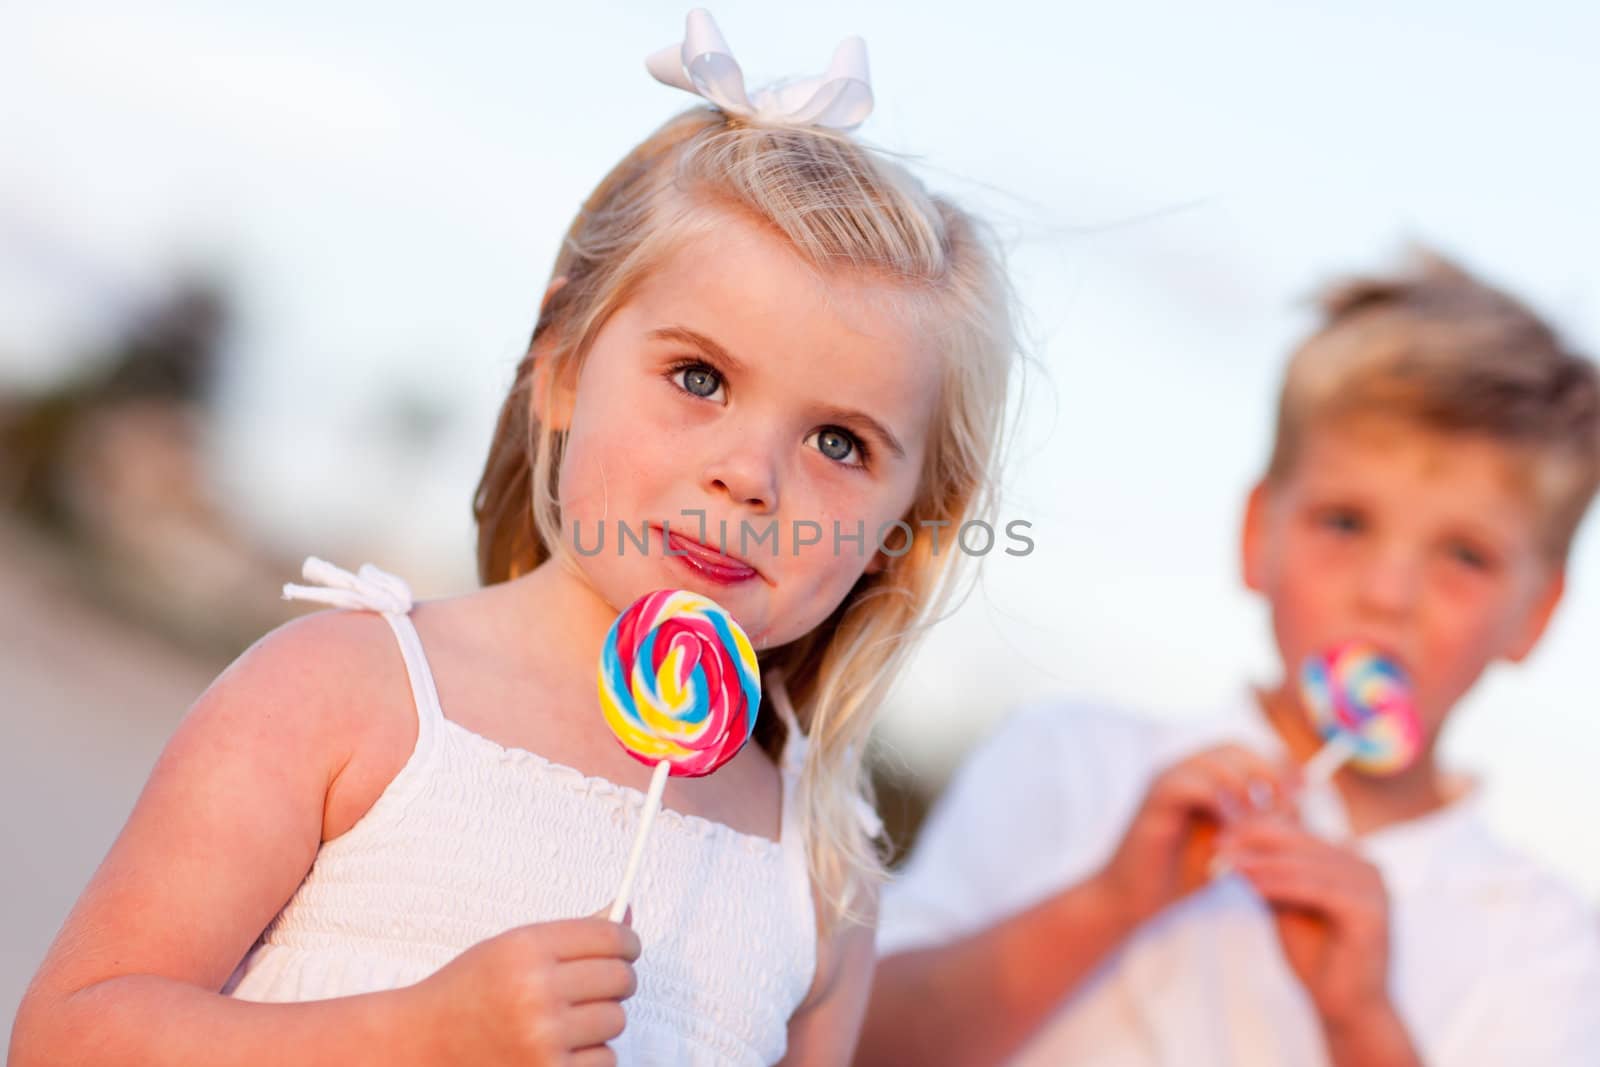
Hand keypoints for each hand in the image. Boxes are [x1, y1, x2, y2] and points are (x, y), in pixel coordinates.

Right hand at [406, 908, 640, 1066]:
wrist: (419, 1047)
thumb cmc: (466, 995)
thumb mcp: (510, 949)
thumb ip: (570, 935)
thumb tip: (626, 915)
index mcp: (526, 949)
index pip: (610, 938)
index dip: (627, 943)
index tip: (628, 950)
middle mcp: (536, 992)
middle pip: (621, 979)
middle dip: (617, 981)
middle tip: (597, 987)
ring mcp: (543, 1039)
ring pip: (616, 1021)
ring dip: (599, 1022)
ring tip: (565, 1021)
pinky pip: (605, 1060)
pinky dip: (589, 1057)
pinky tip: (558, 1050)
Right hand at [1094, 744, 1297, 929]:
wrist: (1134, 899)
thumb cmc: (1181, 873)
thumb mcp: (1230, 844)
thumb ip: (1256, 823)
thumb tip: (1299, 808)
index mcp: (1199, 775)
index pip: (1245, 749)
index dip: (1277, 762)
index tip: (1305, 789)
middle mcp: (1181, 770)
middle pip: (1232, 747)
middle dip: (1267, 771)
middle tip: (1289, 802)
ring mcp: (1164, 781)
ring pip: (1213, 761)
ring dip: (1246, 787)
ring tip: (1264, 820)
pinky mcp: (1153, 800)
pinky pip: (1190, 784)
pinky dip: (1218, 802)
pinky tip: (1234, 829)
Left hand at [1218, 816, 1393, 1029]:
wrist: (1345, 1009)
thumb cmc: (1312, 956)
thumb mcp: (1283, 902)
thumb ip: (1268, 870)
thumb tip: (1229, 835)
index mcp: (1349, 858)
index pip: (1297, 830)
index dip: (1255, 827)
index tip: (1218, 834)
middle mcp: (1365, 865)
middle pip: (1300, 840)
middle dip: (1253, 839)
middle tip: (1217, 844)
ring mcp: (1372, 886)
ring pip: (1305, 862)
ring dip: (1261, 862)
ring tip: (1225, 863)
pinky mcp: (1370, 910)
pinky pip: (1315, 888)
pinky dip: (1279, 884)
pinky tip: (1250, 887)